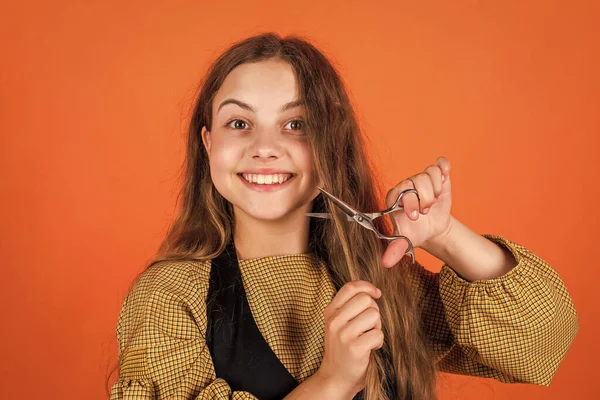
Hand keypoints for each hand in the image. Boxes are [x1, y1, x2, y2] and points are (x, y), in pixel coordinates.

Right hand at [317, 281, 383, 397]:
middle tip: (369, 326)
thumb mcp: (339, 323)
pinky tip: (369, 348)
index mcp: (330, 311)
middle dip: (374, 311)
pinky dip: (378, 342)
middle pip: (366, 299)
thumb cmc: (343, 348)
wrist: (335, 377)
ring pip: (374, 315)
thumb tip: (374, 292)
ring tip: (368, 337)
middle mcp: (334, 320)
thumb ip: (350, 306)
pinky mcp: (354, 348)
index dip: (367, 286)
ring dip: (377, 327)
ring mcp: (343, 334)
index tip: (376, 294)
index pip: (350, 287)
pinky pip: (378, 334)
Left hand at [381, 156, 452, 267]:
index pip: (398, 191)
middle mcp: (407, 185)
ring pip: (429, 173)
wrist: (433, 228)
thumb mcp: (406, 240)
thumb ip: (395, 249)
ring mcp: (422, 179)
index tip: (414, 216)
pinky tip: (444, 180)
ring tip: (433, 203)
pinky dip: (444, 168)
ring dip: (434, 190)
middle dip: (424, 198)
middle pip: (415, 180)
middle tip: (425, 212)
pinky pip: (441, 163)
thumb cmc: (415, 231)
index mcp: (395, 198)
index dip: (408, 202)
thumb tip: (385, 264)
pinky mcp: (438, 176)